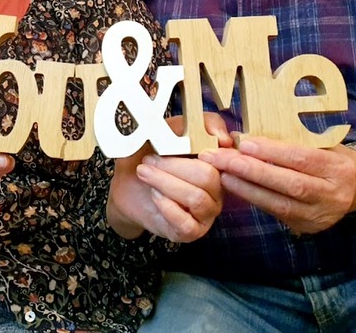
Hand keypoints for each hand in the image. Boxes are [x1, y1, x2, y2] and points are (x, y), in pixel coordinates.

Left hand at [107, 112, 229, 242]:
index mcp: (216, 162)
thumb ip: (190, 124)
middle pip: (209, 177)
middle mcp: (218, 188)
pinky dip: (167, 206)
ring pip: (197, 198)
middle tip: (151, 158)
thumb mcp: (165, 131)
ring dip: (166, 182)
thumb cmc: (150, 155)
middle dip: (175, 166)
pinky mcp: (191, 231)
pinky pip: (186, 223)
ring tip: (145, 173)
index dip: (217, 151)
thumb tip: (221, 135)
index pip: (228, 156)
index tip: (196, 146)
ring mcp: (206, 212)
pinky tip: (153, 195)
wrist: (127, 185)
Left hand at [199, 137, 355, 233]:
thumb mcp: (320, 144)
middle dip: (252, 171)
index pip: (303, 158)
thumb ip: (290, 141)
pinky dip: (254, 199)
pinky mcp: (307, 227)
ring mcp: (320, 215)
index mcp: (339, 168)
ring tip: (223, 174)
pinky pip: (276, 213)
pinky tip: (235, 187)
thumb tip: (244, 135)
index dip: (272, 151)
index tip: (244, 143)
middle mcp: (332, 195)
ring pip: (280, 204)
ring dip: (247, 188)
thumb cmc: (330, 157)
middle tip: (223, 159)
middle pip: (290, 183)